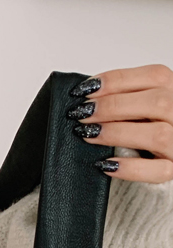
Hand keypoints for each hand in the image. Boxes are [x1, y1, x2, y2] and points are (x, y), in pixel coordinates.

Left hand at [67, 64, 172, 181]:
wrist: (168, 169)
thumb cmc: (149, 132)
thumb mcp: (142, 108)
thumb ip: (125, 99)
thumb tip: (86, 97)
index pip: (155, 76)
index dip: (117, 80)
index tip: (84, 90)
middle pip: (158, 102)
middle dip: (113, 106)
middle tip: (82, 113)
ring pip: (158, 134)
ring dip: (117, 133)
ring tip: (88, 134)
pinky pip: (158, 171)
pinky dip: (130, 168)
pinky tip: (105, 165)